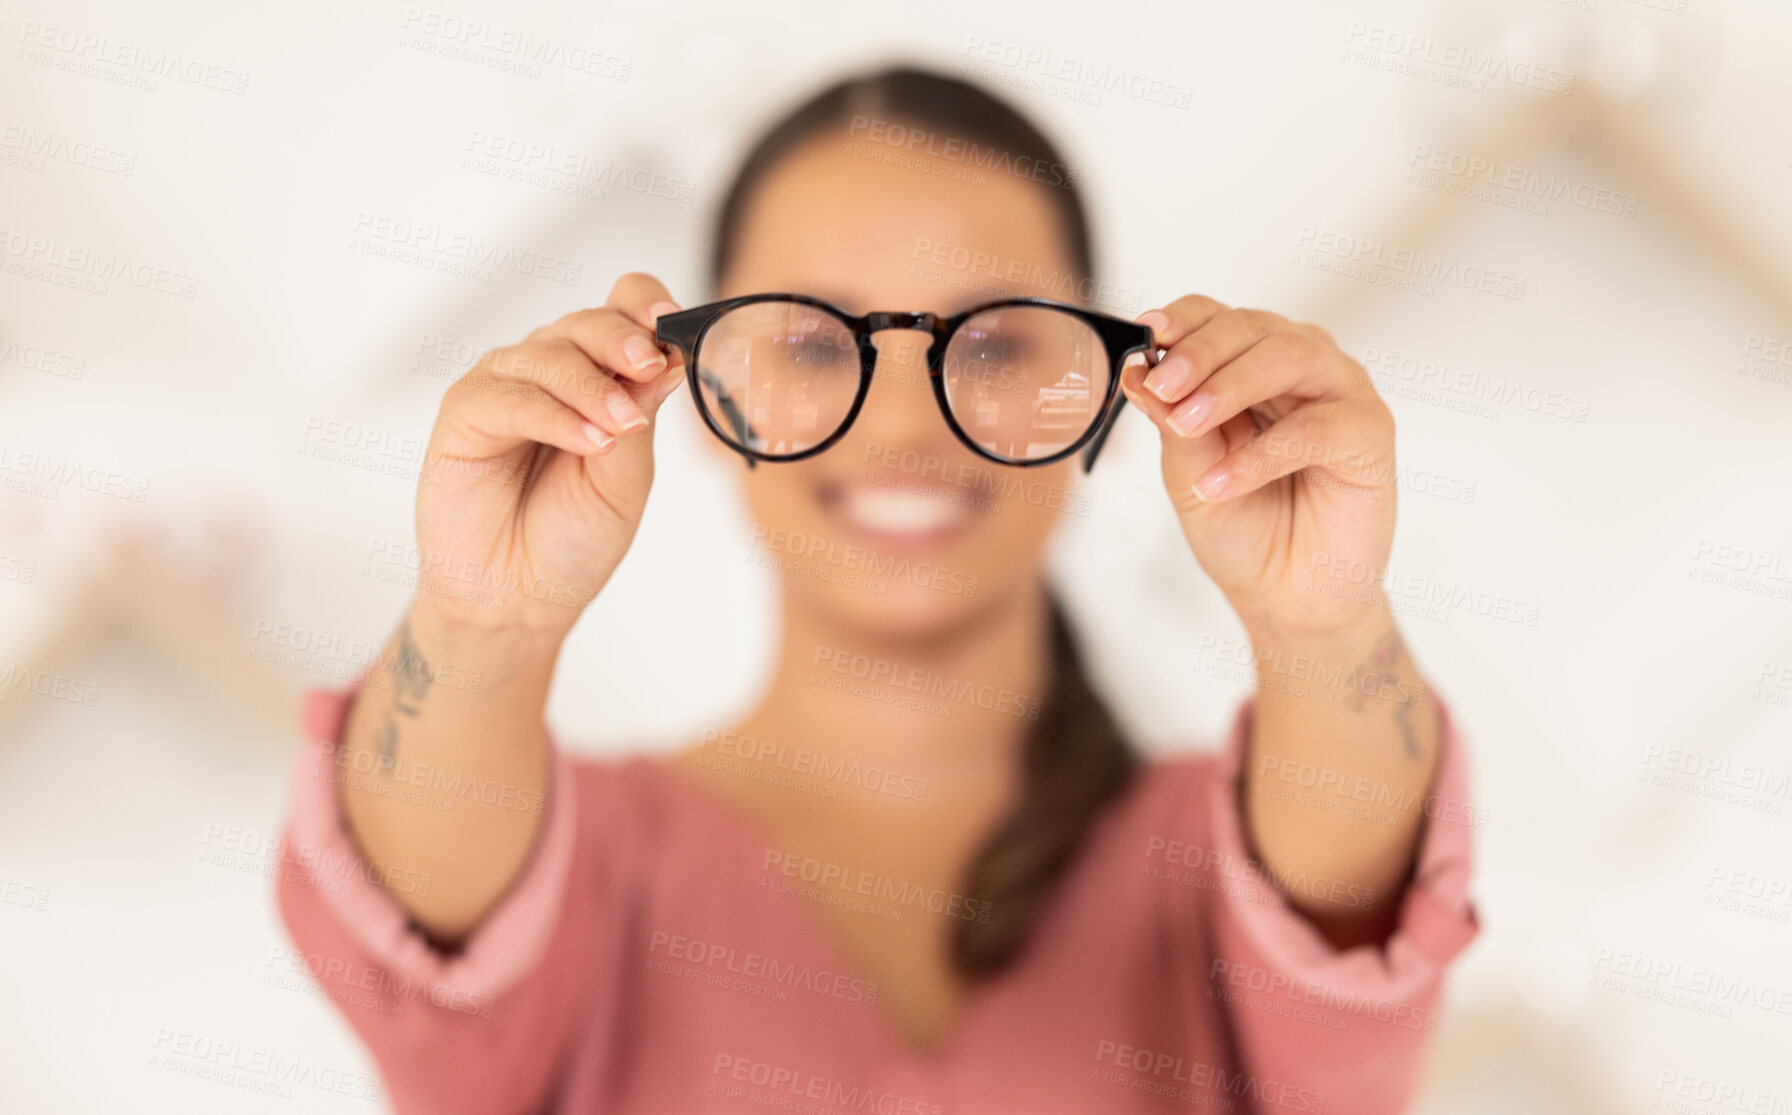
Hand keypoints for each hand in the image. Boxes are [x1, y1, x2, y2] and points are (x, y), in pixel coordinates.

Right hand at [411, 273, 686, 636]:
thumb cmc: (574, 537)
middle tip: (649, 366)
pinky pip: (509, 396)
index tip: (676, 323)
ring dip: (591, 388)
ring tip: (619, 429)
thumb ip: (641, 415)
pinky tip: (587, 442)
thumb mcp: (628, 478)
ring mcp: (505, 386)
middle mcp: (551, 370)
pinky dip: (553, 415)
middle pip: (587, 323)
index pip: (622, 309)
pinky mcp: (464, 413)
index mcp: (598, 374)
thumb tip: (669, 359)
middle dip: (623, 341)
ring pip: (549, 355)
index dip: (647, 306)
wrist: (520, 597)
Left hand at [1121, 296, 1396, 642]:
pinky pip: (1316, 428)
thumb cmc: (1243, 527)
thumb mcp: (1189, 473)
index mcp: (1251, 365)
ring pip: (1291, 357)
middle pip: (1253, 327)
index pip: (1217, 317)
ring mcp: (1341, 394)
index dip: (1182, 319)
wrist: (1286, 597)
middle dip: (1201, 353)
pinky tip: (1221, 482)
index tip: (1143, 334)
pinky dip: (1262, 454)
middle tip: (1162, 385)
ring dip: (1231, 386)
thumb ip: (1172, 422)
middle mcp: (1301, 367)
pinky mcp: (1370, 434)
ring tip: (1187, 424)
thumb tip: (1136, 373)